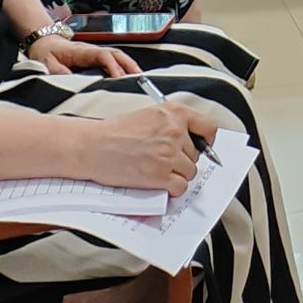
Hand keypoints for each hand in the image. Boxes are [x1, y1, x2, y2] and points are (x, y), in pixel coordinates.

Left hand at [29, 37, 141, 77]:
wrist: (43, 41)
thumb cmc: (46, 53)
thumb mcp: (46, 64)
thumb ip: (59, 72)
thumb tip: (72, 82)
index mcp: (81, 51)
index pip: (102, 55)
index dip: (112, 66)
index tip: (119, 78)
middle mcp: (92, 50)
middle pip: (116, 53)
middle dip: (129, 65)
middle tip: (140, 78)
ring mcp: (95, 52)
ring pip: (117, 56)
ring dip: (129, 65)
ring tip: (141, 79)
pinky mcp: (95, 57)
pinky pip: (113, 60)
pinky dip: (124, 66)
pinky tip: (131, 76)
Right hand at [78, 102, 219, 195]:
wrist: (93, 145)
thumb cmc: (116, 132)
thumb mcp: (150, 115)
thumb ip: (172, 124)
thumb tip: (193, 140)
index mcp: (174, 113)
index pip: (209, 127)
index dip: (206, 140)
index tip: (201, 146)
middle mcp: (175, 131)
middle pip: (197, 154)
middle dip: (183, 160)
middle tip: (163, 160)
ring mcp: (169, 153)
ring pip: (190, 172)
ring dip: (177, 175)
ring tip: (157, 169)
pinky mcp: (160, 174)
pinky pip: (181, 187)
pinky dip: (172, 189)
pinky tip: (158, 182)